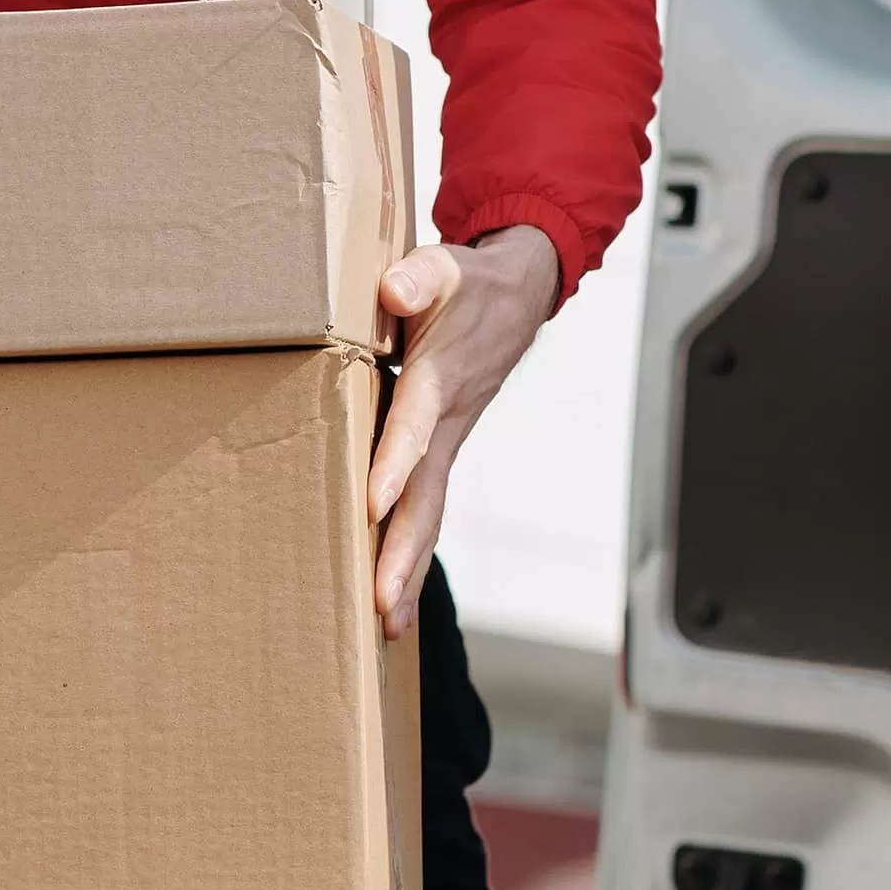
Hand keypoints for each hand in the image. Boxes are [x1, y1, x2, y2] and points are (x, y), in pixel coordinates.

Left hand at [367, 225, 560, 640]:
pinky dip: (413, 551)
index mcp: (438, 379)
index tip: (372, 505)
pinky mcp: (444, 449)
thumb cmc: (470, 282)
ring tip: (387, 625)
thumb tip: (394, 291)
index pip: (413, 427)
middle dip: (404, 553)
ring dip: (409, 568)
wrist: (517, 294)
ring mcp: (449, 441)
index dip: (394, 464)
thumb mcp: (446, 265)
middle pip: (427, 497)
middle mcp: (446, 422)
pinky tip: (394, 593)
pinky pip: (429, 505)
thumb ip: (419, 276)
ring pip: (431, 513)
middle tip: (381, 606)